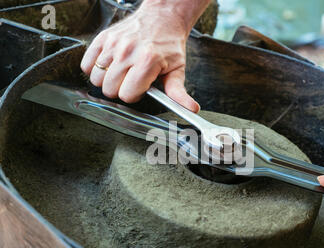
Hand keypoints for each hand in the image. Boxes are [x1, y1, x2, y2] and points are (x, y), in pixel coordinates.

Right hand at [80, 0, 209, 111]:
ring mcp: (113, 44)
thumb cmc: (169, 45)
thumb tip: (191, 108)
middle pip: (109, 90)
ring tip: (121, 74)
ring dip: (107, 81)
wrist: (163, 17)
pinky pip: (86, 64)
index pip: (127, 95)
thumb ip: (179, 92)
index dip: (133, 96)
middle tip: (131, 81)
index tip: (140, 89)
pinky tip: (109, 67)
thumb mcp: (177, 69)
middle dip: (120, 90)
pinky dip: (94, 69)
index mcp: (147, 61)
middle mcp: (127, 52)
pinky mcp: (103, 38)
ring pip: (96, 79)